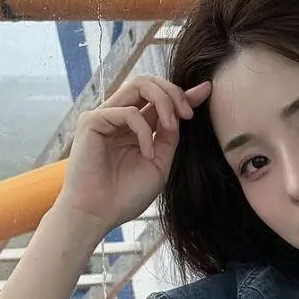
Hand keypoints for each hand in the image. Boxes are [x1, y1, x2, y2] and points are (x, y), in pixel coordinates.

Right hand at [55, 76, 212, 234]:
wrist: (98, 215)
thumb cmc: (125, 196)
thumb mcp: (159, 164)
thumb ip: (169, 136)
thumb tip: (185, 110)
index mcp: (135, 127)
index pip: (159, 99)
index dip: (183, 93)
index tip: (207, 90)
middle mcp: (119, 117)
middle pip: (149, 83)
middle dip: (174, 93)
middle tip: (188, 114)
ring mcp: (105, 117)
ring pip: (139, 84)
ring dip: (163, 100)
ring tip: (173, 125)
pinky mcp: (91, 121)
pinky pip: (127, 112)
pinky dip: (143, 131)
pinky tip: (146, 153)